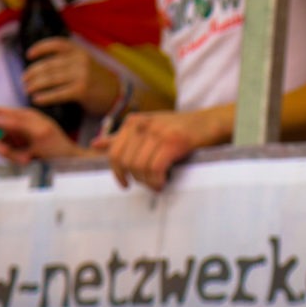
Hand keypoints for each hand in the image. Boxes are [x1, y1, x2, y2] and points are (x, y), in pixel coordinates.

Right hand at [0, 105, 89, 163]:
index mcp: (22, 114)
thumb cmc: (59, 146)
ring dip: (9, 154)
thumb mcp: (39, 133)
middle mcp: (17, 124)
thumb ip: (16, 124)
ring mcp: (16, 137)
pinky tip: (28, 160)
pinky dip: (14, 158)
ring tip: (27, 159)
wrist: (71, 162)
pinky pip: (6, 154)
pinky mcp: (17, 149)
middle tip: (9, 155)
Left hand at [22, 38, 121, 114]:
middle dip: (32, 73)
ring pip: (50, 79)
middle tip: (23, 80)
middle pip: (48, 65)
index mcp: (79, 51)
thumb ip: (67, 61)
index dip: (40, 48)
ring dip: (35, 85)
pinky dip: (45, 97)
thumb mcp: (85, 63)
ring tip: (27, 90)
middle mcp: (80, 60)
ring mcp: (81, 75)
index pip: (56, 44)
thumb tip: (39, 66)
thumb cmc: (96, 80)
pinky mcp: (82, 90)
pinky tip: (36, 99)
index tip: (29, 55)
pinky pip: (58, 93)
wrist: (117, 94)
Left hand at [93, 108, 221, 190]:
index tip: (126, 184)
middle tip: (150, 184)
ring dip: (149, 182)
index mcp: (133, 122)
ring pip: (140, 167)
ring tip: (158, 184)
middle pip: (126, 163)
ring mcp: (158, 131)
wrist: (210, 122)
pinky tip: (164, 182)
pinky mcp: (173, 141)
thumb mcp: (148, 129)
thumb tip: (95, 144)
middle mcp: (142, 124)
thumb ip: (122, 138)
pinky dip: (158, 180)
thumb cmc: (179, 129)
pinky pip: (155, 168)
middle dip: (137, 179)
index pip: (114, 154)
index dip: (117, 173)